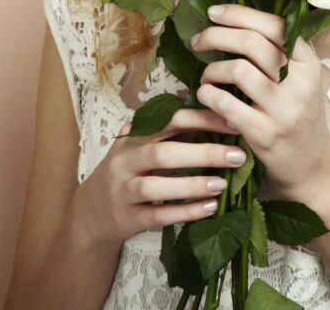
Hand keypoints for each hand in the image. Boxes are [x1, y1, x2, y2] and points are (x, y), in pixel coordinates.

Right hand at [69, 109, 246, 248]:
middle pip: (163, 153)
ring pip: (156, 186)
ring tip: (223, 184)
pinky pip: (158, 215)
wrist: (92, 211)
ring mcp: (123, 190)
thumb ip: (173, 130)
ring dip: (192, 185)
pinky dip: (185, 211)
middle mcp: (125, 159)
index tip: (234, 122)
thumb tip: (217, 110)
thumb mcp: (143, 143)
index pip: (170, 120)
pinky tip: (210, 207)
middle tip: (237, 155)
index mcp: (135, 135)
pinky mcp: (127, 218)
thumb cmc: (130, 169)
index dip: (203, 120)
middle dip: (203, 153)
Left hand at [191, 3, 329, 202]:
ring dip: (212, 69)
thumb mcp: (300, 80)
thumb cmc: (298, 117)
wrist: (312, 170)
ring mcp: (283, 109)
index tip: (214, 12)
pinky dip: (208, 94)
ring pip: (238, 69)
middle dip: (217, 35)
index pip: (275, 25)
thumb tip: (234, 19)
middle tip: (199, 40)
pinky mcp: (265, 134)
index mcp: (308, 63)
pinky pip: (225, 103)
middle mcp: (300, 82)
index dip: (239, 13)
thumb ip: (278, 53)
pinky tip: (207, 96)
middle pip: (253, 41)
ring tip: (207, 77)